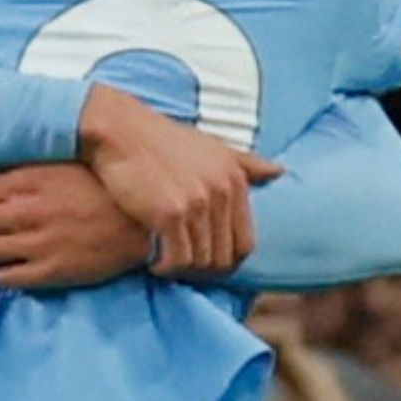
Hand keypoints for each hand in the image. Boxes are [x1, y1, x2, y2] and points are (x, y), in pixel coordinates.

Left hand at [0, 163, 148, 289]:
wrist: (143, 223)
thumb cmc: (105, 189)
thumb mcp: (64, 165)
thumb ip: (29, 169)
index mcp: (28, 180)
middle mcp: (26, 211)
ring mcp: (36, 243)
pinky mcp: (49, 271)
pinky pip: (4, 278)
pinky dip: (5, 273)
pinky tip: (18, 265)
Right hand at [74, 87, 280, 276]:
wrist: (120, 130)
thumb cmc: (163, 139)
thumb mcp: (212, 146)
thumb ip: (246, 163)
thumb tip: (279, 171)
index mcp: (235, 179)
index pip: (245, 242)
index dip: (226, 260)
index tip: (204, 262)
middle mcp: (222, 191)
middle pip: (224, 257)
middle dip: (203, 270)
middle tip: (182, 267)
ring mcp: (197, 203)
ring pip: (201, 261)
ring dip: (183, 270)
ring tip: (167, 264)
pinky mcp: (170, 213)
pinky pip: (177, 259)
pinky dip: (166, 268)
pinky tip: (154, 262)